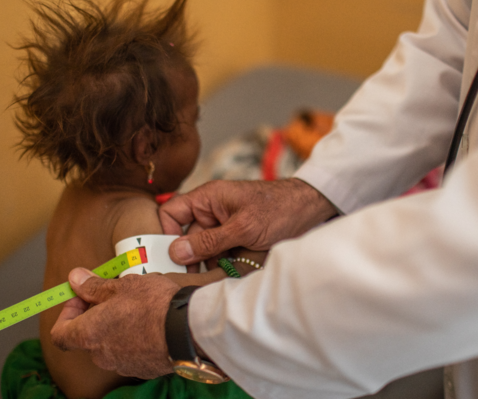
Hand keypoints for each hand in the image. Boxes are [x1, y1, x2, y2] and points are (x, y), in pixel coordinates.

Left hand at [51, 268, 179, 378]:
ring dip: (117, 327)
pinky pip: (132, 352)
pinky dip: (135, 339)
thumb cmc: (153, 304)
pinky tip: (152, 323)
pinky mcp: (143, 369)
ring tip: (138, 307)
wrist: (187, 328)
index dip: (67, 313)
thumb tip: (75, 279)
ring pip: (111, 344)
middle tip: (114, 296)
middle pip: (88, 337)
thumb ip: (94, 286)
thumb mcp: (122, 286)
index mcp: (89, 334)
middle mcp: (101, 355)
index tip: (82, 297)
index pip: (60, 333)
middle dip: (97, 316)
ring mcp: (122, 365)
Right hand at [159, 178, 336, 264]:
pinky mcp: (237, 236)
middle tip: (194, 280)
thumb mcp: (243, 228)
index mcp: (208, 198)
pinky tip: (234, 272)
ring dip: (212, 263)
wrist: (311, 210)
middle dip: (193, 257)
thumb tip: (176, 252)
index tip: (171, 258)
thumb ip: (209, 241)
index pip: (172, 213)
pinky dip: (226, 264)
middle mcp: (213, 210)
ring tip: (221, 276)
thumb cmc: (279, 209)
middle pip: (188, 237)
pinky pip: (222, 252)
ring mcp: (225, 224)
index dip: (167, 234)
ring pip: (206, 249)